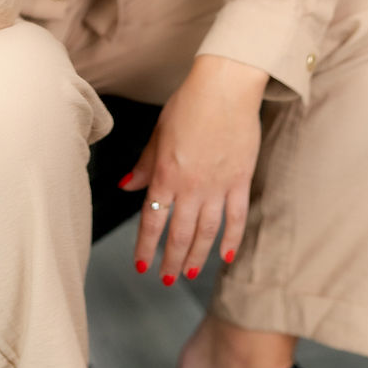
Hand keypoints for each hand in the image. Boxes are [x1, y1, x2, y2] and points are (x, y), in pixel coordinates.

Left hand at [120, 55, 266, 281]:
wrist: (224, 88)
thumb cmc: (188, 104)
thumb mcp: (159, 132)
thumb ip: (145, 164)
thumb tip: (126, 185)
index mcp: (165, 174)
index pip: (152, 220)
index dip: (146, 246)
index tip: (141, 265)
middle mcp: (190, 186)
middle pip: (178, 233)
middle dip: (170, 260)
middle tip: (167, 279)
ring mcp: (217, 186)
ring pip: (206, 232)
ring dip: (197, 256)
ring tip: (190, 272)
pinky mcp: (240, 181)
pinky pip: (236, 218)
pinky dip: (232, 239)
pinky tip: (227, 256)